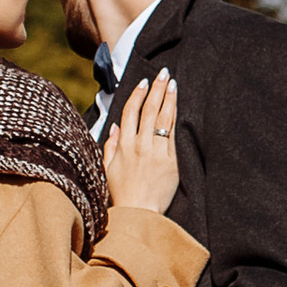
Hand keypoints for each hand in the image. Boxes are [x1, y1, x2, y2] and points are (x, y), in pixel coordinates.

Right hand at [104, 69, 179, 214]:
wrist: (139, 214)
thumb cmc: (122, 194)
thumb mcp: (107, 169)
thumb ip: (110, 146)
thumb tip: (115, 127)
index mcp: (123, 146)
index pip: (130, 112)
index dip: (137, 94)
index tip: (144, 82)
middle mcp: (139, 146)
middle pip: (149, 110)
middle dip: (157, 89)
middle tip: (164, 73)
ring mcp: (156, 153)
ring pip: (163, 119)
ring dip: (168, 98)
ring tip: (173, 83)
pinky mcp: (171, 162)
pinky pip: (174, 136)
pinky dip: (176, 119)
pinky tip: (178, 107)